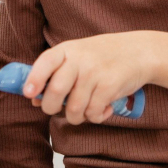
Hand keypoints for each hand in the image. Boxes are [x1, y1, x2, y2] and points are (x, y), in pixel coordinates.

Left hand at [23, 32, 154, 124]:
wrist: (139, 51)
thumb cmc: (102, 57)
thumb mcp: (77, 57)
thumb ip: (55, 75)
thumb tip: (34, 100)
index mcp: (66, 50)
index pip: (45, 62)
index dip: (34, 79)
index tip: (28, 94)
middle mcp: (80, 59)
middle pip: (56, 92)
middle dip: (51, 108)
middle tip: (57, 109)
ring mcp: (95, 72)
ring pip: (74, 109)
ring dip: (76, 117)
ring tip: (84, 109)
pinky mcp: (110, 86)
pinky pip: (93, 113)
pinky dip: (95, 117)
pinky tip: (101, 109)